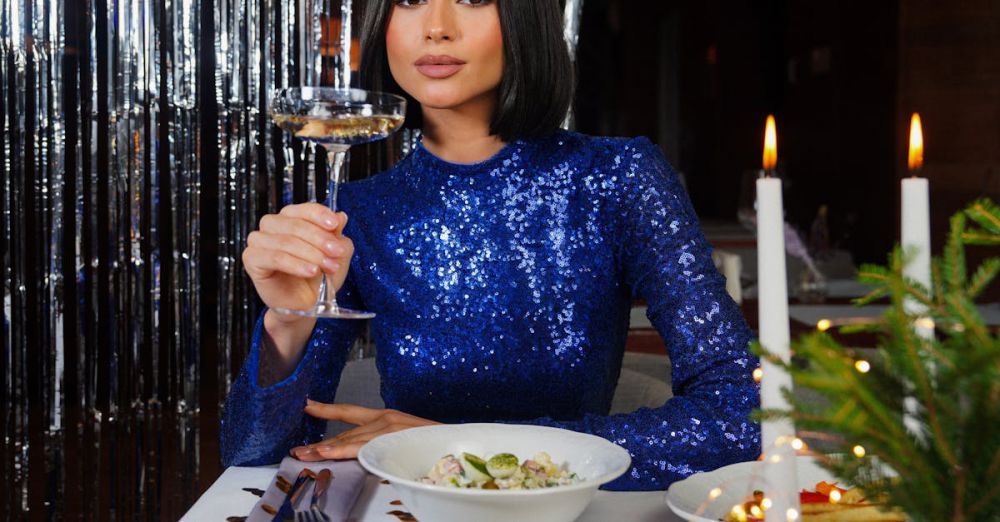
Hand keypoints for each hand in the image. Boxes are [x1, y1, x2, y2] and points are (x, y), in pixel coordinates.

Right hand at [242, 203, 353, 318]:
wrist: (306, 304)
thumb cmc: (318, 277)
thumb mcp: (335, 254)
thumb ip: (337, 235)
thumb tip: (341, 216)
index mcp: (291, 218)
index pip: (303, 209)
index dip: (319, 215)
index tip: (335, 225)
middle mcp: (272, 225)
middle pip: (295, 224)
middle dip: (320, 239)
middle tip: (336, 253)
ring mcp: (259, 241)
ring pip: (286, 241)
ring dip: (311, 254)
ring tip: (328, 266)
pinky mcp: (252, 259)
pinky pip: (275, 257)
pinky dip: (296, 264)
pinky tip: (311, 271)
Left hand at [290, 400, 439, 459]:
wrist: (461, 442)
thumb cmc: (436, 445)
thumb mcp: (407, 442)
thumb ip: (386, 445)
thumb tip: (368, 457)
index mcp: (389, 418)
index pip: (352, 412)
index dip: (328, 409)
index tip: (308, 405)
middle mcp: (386, 418)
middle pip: (345, 432)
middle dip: (320, 443)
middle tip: (297, 450)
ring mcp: (389, 426)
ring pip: (350, 440)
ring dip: (324, 450)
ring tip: (303, 455)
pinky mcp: (393, 437)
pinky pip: (361, 447)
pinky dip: (341, 451)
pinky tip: (325, 454)